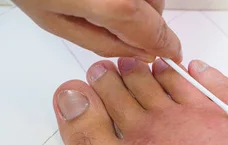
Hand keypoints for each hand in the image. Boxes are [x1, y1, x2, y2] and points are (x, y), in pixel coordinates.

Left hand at [13, 0, 181, 62]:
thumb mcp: (56, 22)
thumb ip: (103, 43)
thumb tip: (137, 53)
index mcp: (116, 4)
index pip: (158, 34)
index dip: (166, 48)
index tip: (170, 56)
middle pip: (157, 8)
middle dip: (144, 22)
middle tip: (112, 23)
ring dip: (136, 0)